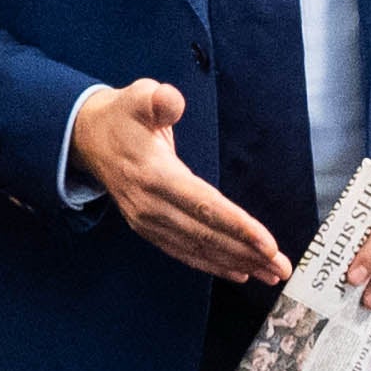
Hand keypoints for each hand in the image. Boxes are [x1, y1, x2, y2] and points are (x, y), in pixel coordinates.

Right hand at [72, 77, 289, 287]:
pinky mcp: (147, 228)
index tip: (267, 242)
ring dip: (237, 263)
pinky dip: (212, 264)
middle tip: (282, 267)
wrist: (88, 138)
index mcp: (154, 175)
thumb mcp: (138, 96)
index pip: (203, 205)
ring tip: (271, 274)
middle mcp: (150, 205)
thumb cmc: (123, 115)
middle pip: (206, 234)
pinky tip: (239, 272)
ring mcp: (147, 221)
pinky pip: (184, 251)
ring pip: (198, 247)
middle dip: (247, 253)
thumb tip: (172, 101)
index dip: (237, 225)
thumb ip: (158, 99)